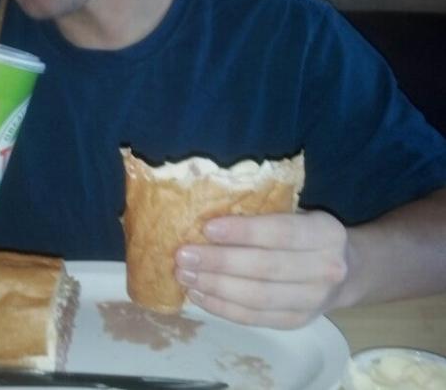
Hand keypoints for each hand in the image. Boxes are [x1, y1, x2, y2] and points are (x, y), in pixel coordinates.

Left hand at [174, 211, 348, 328]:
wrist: (347, 271)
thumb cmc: (306, 234)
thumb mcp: (298, 214)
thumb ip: (264, 213)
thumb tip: (205, 209)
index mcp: (326, 234)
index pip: (280, 233)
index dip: (243, 231)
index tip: (207, 228)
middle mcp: (326, 270)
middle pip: (265, 268)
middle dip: (219, 262)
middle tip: (183, 255)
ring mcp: (314, 302)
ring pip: (257, 297)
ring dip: (215, 287)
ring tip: (184, 275)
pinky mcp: (297, 322)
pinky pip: (253, 317)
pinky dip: (221, 307)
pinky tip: (198, 293)